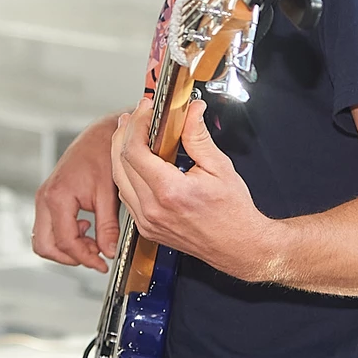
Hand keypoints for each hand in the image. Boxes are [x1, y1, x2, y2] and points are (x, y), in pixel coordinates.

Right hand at [33, 114, 122, 272]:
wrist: (100, 134)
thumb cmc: (103, 155)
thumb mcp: (109, 194)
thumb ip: (108, 226)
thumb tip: (108, 252)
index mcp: (57, 197)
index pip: (65, 242)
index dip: (85, 258)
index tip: (102, 264)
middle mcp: (45, 198)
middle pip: (44, 245)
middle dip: (69, 257)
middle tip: (94, 256)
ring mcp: (44, 197)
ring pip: (43, 238)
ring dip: (66, 247)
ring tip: (92, 241)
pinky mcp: (49, 197)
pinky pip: (48, 227)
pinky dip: (64, 235)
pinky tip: (86, 228)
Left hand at [111, 98, 274, 282]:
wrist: (239, 246)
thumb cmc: (234, 214)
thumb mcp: (220, 167)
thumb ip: (198, 136)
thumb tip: (192, 111)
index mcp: (170, 192)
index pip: (135, 151)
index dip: (136, 125)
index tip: (145, 110)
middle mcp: (153, 209)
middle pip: (120, 163)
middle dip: (124, 133)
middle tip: (135, 116)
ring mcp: (147, 221)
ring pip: (118, 179)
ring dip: (121, 152)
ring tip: (131, 132)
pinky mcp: (147, 228)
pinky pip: (126, 195)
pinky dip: (126, 173)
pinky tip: (135, 160)